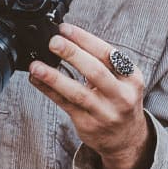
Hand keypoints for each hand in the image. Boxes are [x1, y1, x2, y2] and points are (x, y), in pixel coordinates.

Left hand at [28, 23, 151, 168]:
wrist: (126, 139)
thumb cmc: (119, 100)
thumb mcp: (123, 80)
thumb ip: (102, 62)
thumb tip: (68, 38)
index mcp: (131, 78)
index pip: (108, 54)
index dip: (85, 39)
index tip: (65, 29)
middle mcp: (121, 96)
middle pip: (95, 72)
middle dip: (72, 54)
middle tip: (53, 42)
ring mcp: (104, 113)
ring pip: (77, 93)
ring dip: (54, 77)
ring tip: (36, 66)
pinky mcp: (88, 125)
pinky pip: (64, 104)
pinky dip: (48, 90)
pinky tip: (36, 80)